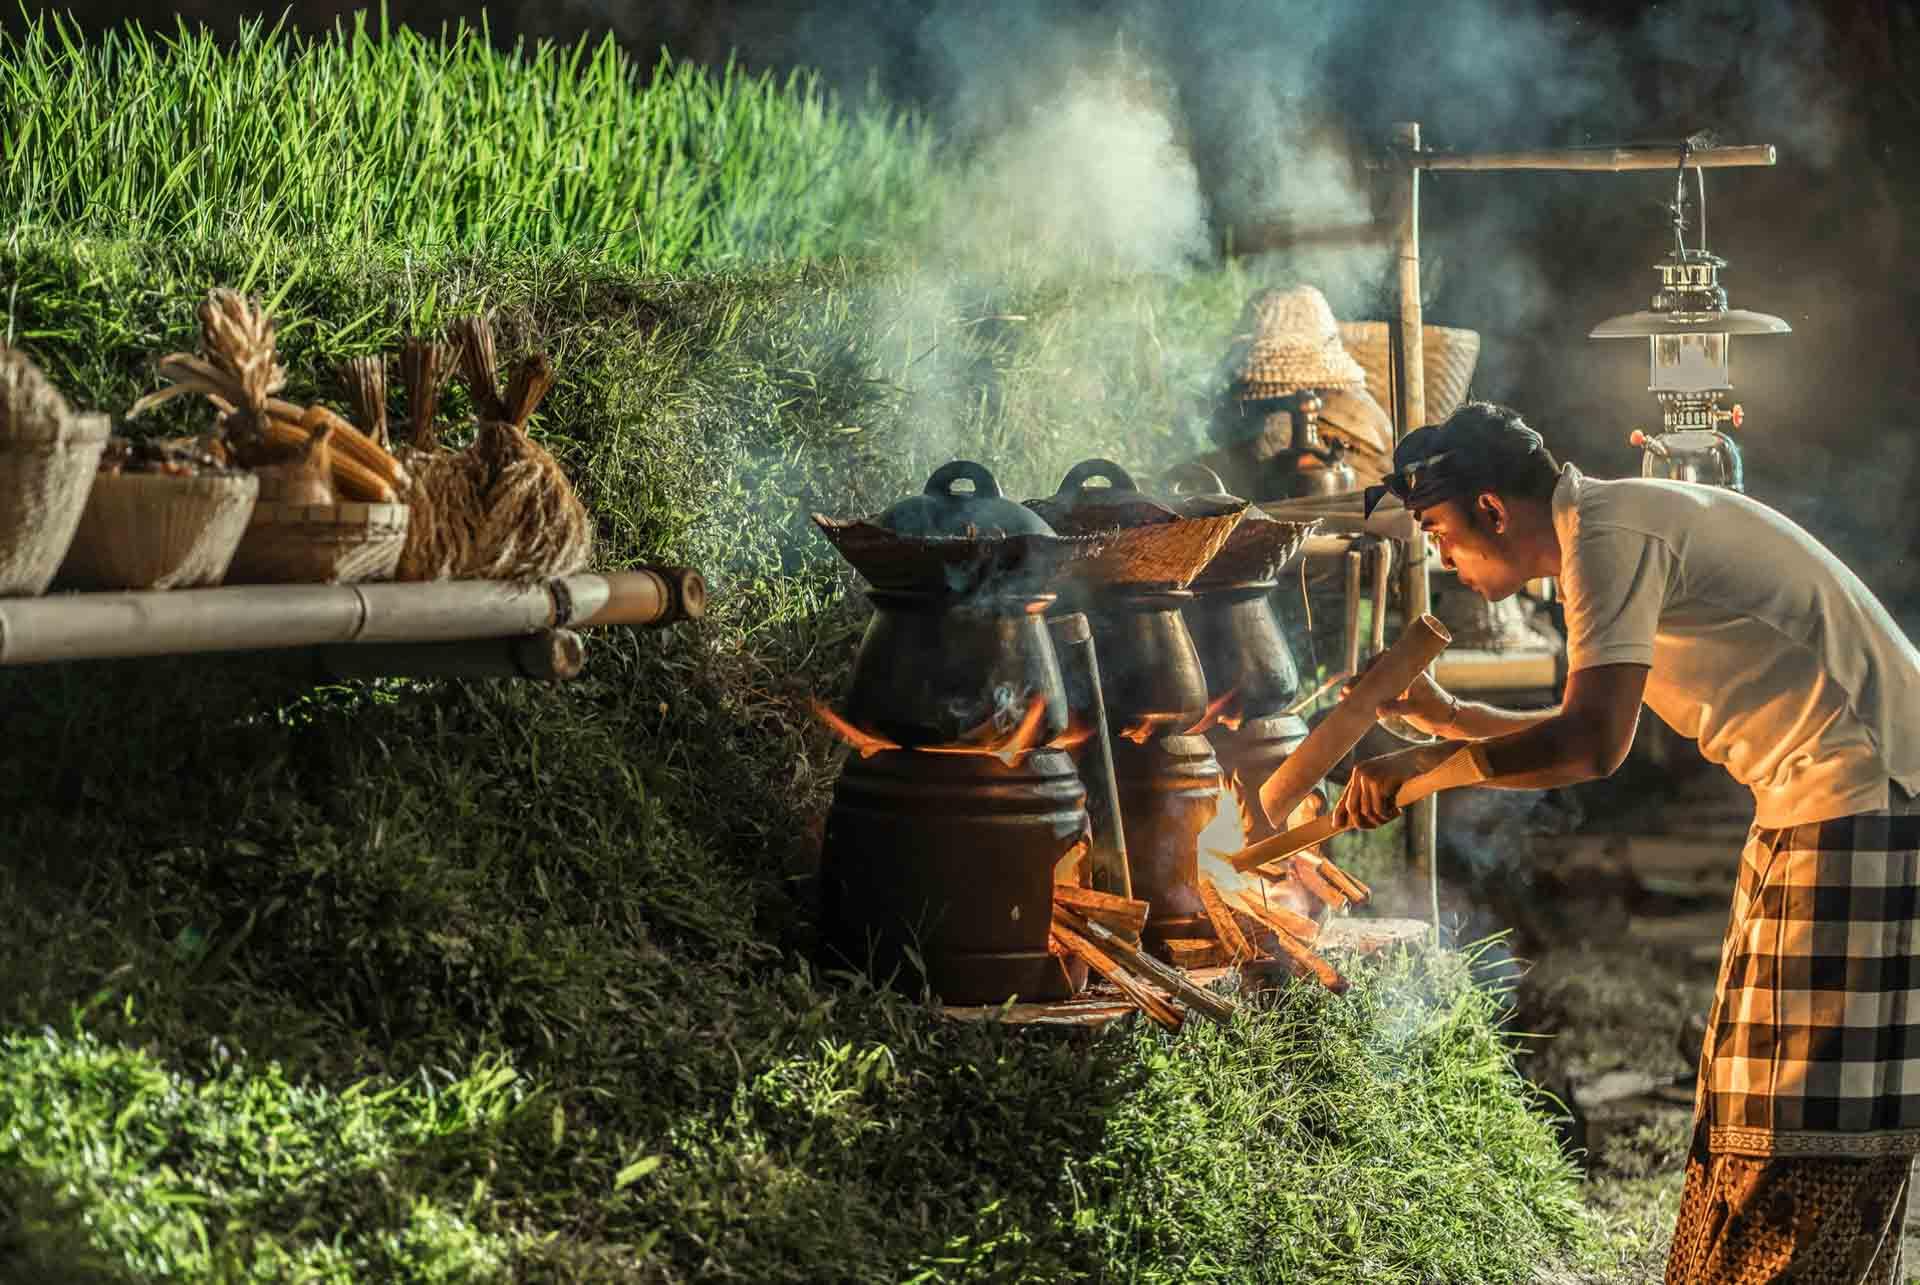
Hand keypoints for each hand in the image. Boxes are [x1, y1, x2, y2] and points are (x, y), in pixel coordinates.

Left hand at [1332, 742, 1458, 830]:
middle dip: (1362, 822)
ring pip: (1367, 811)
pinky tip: (1398, 811)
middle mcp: (1359, 774)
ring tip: (1393, 816)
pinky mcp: (1378, 783)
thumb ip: (1370, 795)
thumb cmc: (1403, 773)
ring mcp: (1368, 777)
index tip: (1336, 825)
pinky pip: (1379, 809)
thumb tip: (1358, 818)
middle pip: (1352, 808)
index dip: (1339, 813)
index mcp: (1358, 773)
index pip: (1345, 797)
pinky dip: (1388, 815)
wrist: (1418, 760)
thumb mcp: (1383, 782)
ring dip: (1380, 820)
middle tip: (1377, 826)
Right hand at [1343, 659, 1456, 736]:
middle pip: (1374, 673)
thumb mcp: (1417, 708)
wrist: (1446, 722)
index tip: (1363, 673)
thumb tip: (1378, 709)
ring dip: (1357, 690)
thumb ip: (1398, 708)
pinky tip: (1348, 704)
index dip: (1372, 664)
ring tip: (1343, 698)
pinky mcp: (1392, 700)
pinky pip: (1374, 696)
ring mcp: (1394, 688)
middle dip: (1359, 680)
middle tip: (1347, 690)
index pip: (1386, 659)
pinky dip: (1362, 700)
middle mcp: (1399, 677)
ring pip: (1371, 685)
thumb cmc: (1437, 710)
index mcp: (1408, 671)